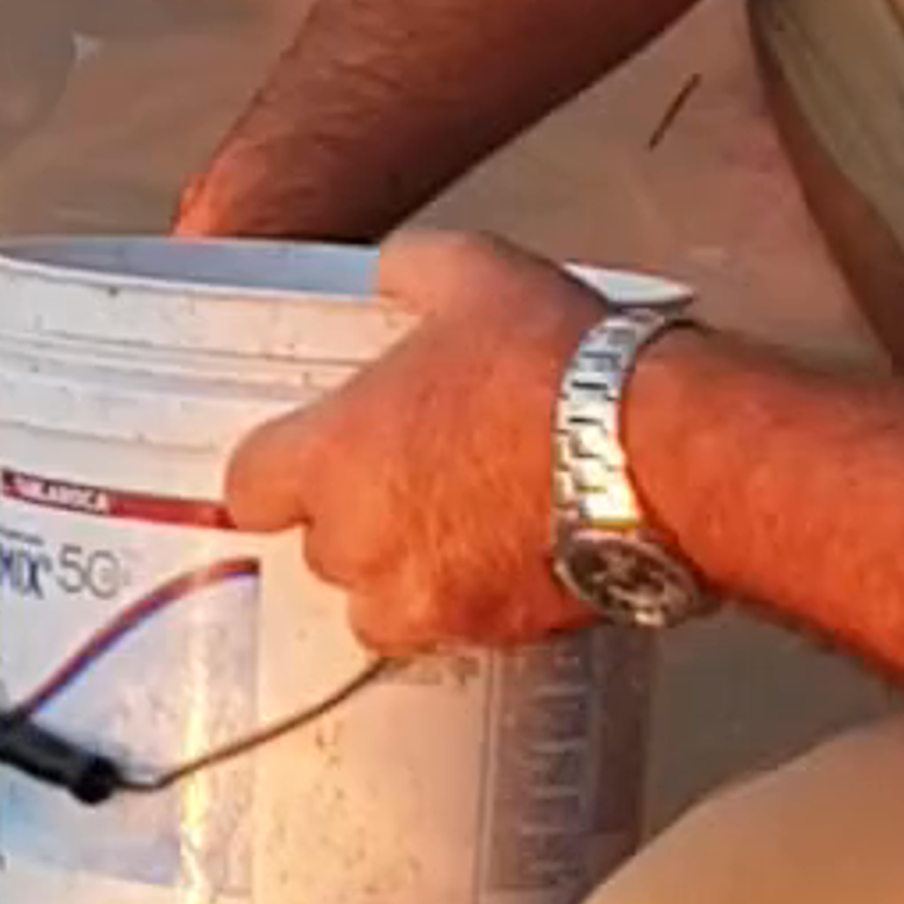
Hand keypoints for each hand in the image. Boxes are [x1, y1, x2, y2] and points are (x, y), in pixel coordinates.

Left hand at [217, 228, 599, 658]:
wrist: (655, 454)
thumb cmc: (557, 366)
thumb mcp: (474, 274)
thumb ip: (411, 271)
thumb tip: (395, 269)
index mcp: (335, 456)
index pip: (248, 488)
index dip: (276, 471)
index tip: (300, 458)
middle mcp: (365, 541)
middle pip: (320, 549)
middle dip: (356, 518)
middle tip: (408, 474)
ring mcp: (429, 598)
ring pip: (381, 606)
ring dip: (404, 574)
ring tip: (455, 525)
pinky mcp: (496, 634)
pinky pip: (458, 629)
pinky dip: (473, 599)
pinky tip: (513, 551)